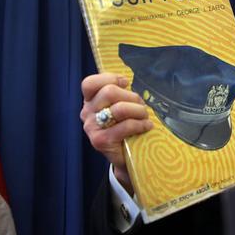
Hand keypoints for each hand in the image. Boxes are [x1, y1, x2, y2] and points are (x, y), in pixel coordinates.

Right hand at [80, 73, 152, 191]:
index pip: (90, 83)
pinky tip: (147, 126)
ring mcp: (92, 128)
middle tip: (141, 106)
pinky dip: (140, 124)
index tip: (125, 83)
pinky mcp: (100, 141)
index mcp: (90, 101)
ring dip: (138, 110)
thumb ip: (120, 94)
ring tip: (145, 116)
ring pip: (119, 108)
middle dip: (132, 96)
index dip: (109, 78)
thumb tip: (126, 82)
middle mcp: (87, 113)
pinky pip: (125, 126)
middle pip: (109, 92)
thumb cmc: (125, 126)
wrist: (125, 156)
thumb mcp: (121, 106)